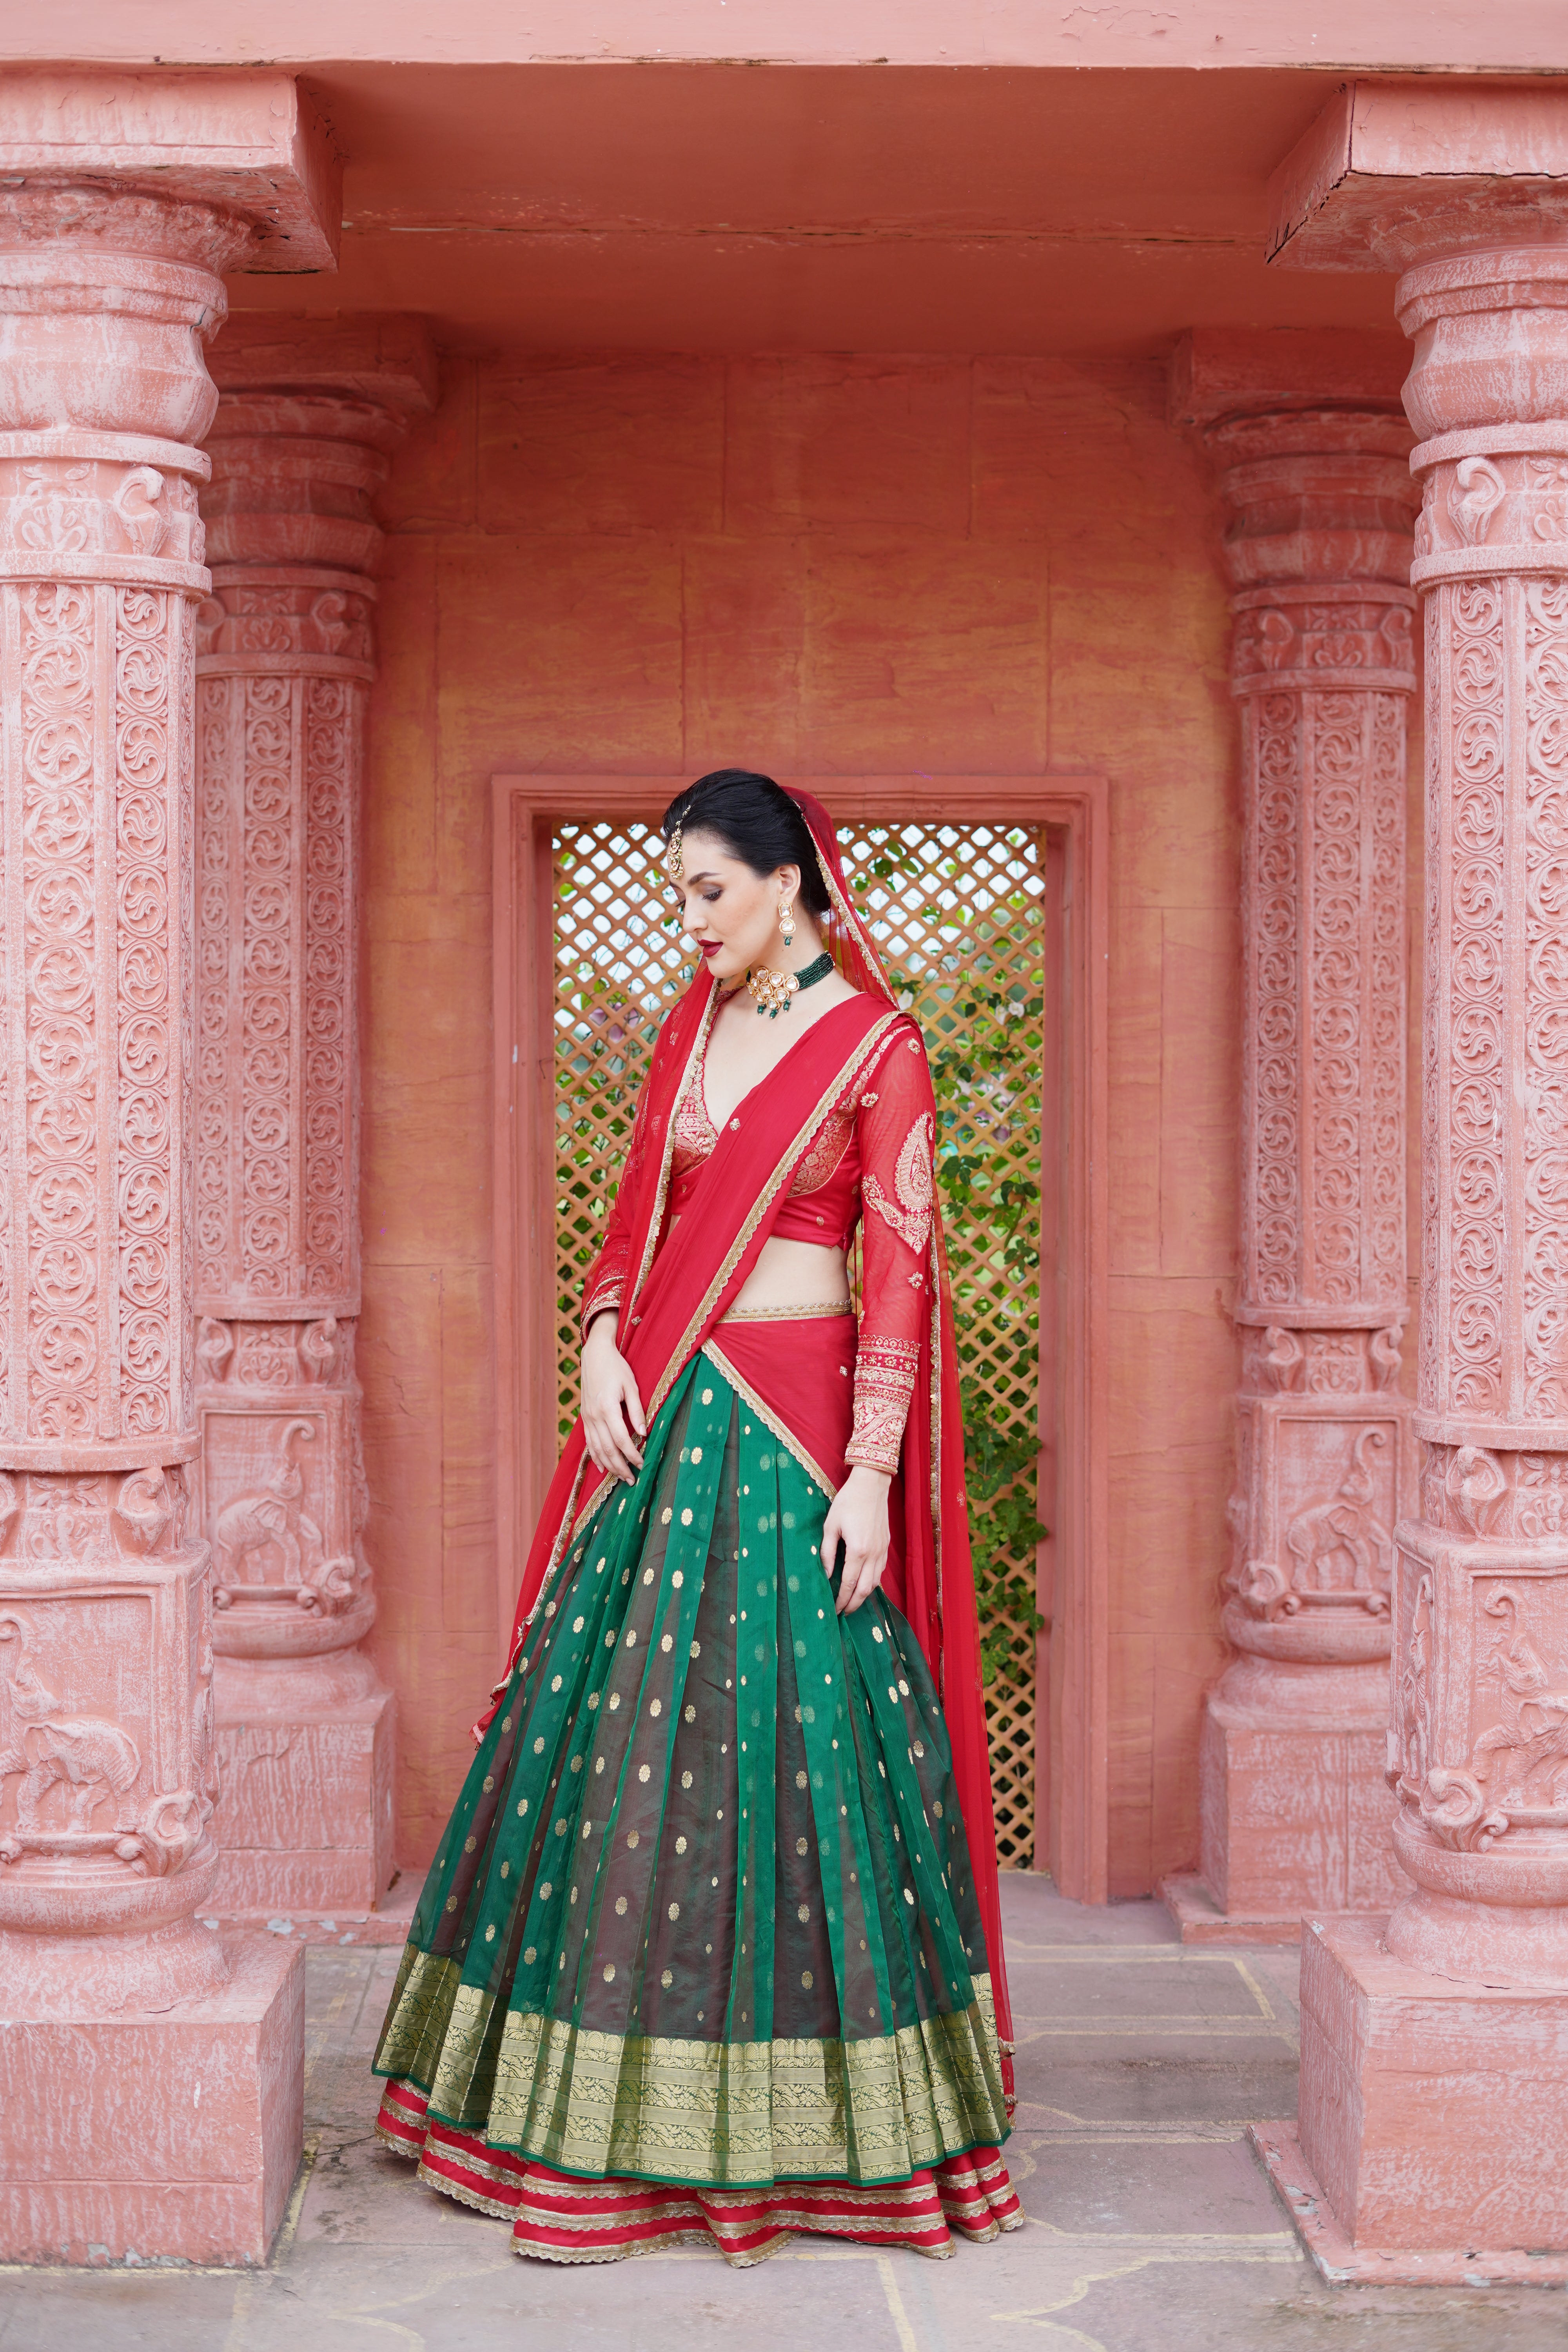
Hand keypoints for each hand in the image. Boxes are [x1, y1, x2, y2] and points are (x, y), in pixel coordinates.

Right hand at [581, 1314, 645, 1479]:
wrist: (594, 1355)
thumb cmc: (616, 1368)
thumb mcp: (631, 1386)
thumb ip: (637, 1410)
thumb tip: (644, 1433)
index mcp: (607, 1407)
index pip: (622, 1439)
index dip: (632, 1455)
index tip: (643, 1464)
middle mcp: (594, 1416)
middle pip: (608, 1449)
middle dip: (621, 1467)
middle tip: (633, 1480)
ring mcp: (587, 1418)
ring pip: (597, 1449)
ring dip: (609, 1466)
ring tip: (621, 1478)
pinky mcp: (584, 1417)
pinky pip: (589, 1442)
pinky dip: (595, 1457)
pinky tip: (601, 1468)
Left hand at [820, 1465, 891, 1613]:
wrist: (871, 1485)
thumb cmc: (848, 1502)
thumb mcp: (830, 1526)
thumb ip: (827, 1552)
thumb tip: (824, 1574)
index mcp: (857, 1550)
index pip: (848, 1584)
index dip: (841, 1600)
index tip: (834, 1610)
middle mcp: (873, 1554)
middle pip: (864, 1590)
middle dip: (853, 1604)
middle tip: (843, 1613)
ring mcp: (882, 1551)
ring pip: (875, 1583)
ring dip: (863, 1596)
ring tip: (852, 1602)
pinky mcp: (886, 1546)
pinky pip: (880, 1571)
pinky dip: (872, 1583)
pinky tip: (863, 1584)